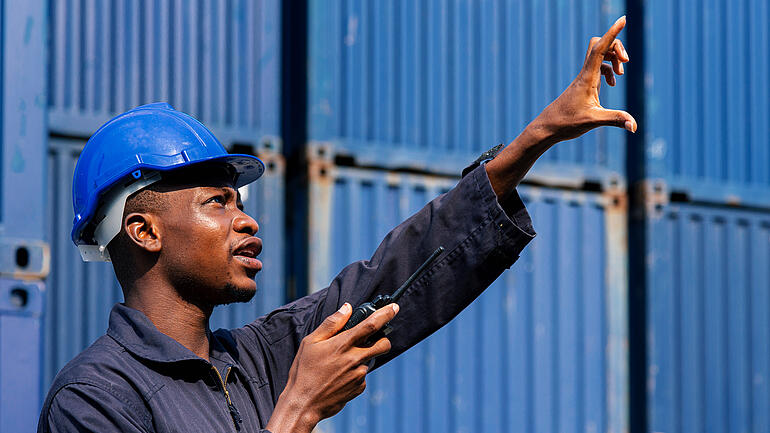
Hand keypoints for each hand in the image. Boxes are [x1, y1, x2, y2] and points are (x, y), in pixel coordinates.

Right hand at [266, 302, 397, 432]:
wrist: (303, 403)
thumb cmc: (303, 371)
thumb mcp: (311, 342)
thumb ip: (331, 323)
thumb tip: (347, 308)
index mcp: (343, 344)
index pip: (371, 325)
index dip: (385, 314)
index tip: (394, 307)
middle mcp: (355, 359)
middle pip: (383, 344)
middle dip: (384, 339)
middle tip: (373, 339)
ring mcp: (359, 375)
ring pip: (371, 360)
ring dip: (362, 358)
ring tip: (339, 364)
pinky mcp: (359, 388)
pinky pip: (363, 375)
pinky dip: (355, 373)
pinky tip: (339, 377)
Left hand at [532, 15, 636, 142]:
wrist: (548, 127)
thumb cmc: (567, 123)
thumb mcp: (594, 121)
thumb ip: (615, 120)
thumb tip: (635, 127)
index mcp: (587, 78)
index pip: (600, 48)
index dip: (612, 33)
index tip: (623, 19)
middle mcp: (585, 74)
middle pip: (599, 45)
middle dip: (616, 47)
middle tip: (625, 62)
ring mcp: (584, 78)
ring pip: (599, 55)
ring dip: (613, 58)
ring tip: (620, 74)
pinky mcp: (584, 84)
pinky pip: (598, 66)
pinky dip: (608, 69)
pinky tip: (612, 83)